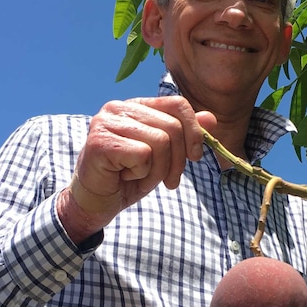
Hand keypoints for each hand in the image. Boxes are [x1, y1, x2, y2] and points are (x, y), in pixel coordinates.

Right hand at [57, 96, 216, 243]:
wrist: (95, 202)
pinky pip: (143, 155)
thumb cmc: (128, 177)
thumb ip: (185, 134)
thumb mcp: (164, 155)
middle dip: (177, 160)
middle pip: (172, 126)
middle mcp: (119, 107)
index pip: (178, 104)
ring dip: (158, 170)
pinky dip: (141, 173)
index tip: (194, 156)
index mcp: (136, 105)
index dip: (194, 131)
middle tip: (167, 180)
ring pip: (160, 141)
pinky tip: (125, 176)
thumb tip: (211, 119)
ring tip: (140, 177)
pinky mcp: (100, 142)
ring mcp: (106, 122)